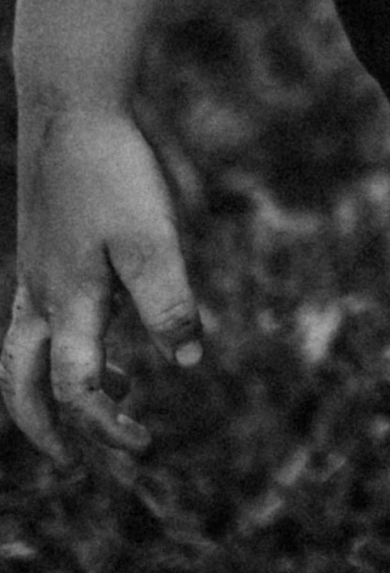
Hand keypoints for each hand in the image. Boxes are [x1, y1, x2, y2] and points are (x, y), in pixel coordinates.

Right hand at [5, 100, 201, 460]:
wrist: (72, 108)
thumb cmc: (112, 172)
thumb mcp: (153, 238)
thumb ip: (169, 301)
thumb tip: (186, 361)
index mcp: (69, 303)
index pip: (76, 389)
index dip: (106, 428)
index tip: (143, 447)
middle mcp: (42, 297)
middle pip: (21, 385)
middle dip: (44, 429)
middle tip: (75, 464)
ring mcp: (36, 274)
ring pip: (22, 353)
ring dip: (53, 387)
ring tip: (117, 395)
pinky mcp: (43, 252)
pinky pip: (38, 318)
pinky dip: (65, 343)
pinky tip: (114, 328)